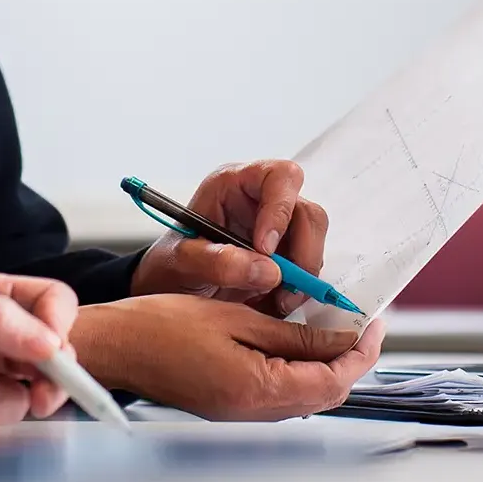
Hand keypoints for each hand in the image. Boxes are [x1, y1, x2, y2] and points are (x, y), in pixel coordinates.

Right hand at [70, 294, 383, 420]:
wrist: (117, 347)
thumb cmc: (163, 326)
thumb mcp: (239, 317)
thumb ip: (294, 334)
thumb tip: (341, 337)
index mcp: (258, 389)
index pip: (334, 379)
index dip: (362, 351)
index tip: (374, 323)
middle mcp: (254, 411)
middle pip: (327, 394)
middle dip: (350, 359)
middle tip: (359, 324)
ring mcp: (242, 413)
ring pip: (307, 397)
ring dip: (327, 366)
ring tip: (333, 328)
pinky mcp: (232, 407)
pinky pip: (282, 396)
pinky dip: (301, 371)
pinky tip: (298, 343)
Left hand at [130, 160, 329, 316]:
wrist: (169, 291)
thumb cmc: (169, 265)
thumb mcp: (180, 263)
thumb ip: (217, 262)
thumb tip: (268, 270)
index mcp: (234, 185)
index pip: (278, 178)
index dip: (280, 210)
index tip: (265, 248)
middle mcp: (262, 201)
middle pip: (307, 213)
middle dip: (303, 252)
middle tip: (285, 287)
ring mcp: (278, 229)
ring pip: (313, 243)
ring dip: (303, 277)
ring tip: (276, 302)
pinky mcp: (286, 256)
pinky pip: (308, 269)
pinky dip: (298, 290)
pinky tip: (274, 304)